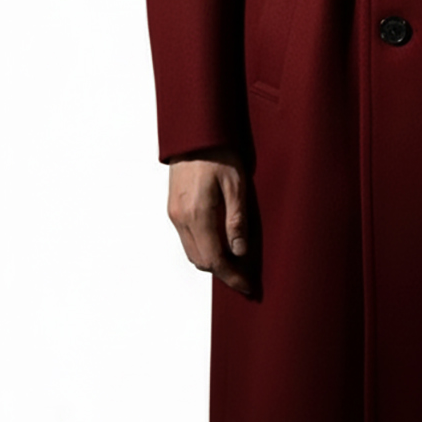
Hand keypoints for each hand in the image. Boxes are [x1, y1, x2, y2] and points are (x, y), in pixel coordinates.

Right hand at [166, 145, 255, 296]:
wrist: (194, 134)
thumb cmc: (219, 153)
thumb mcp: (237, 184)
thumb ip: (237, 219)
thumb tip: (240, 252)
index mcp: (198, 214)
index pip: (215, 259)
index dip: (232, 277)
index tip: (248, 287)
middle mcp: (181, 218)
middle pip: (201, 261)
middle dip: (223, 272)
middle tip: (246, 275)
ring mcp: (174, 214)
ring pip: (192, 252)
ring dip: (212, 260)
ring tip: (236, 260)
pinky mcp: (173, 209)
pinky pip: (187, 238)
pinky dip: (203, 247)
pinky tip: (220, 241)